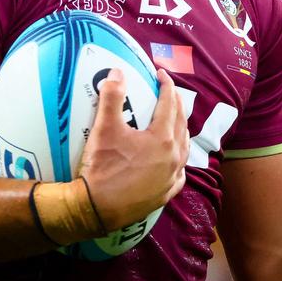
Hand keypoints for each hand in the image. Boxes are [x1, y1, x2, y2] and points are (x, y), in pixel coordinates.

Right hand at [78, 67, 188, 230]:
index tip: (160, 73)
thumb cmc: (102, 167)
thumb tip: (116, 73)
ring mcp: (171, 177)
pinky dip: (179, 159)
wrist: (97, 208)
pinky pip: (180, 172)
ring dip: (180, 129)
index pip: (169, 103)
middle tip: (168, 91)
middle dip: (176, 103)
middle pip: (180, 123)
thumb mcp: (105, 128)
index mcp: (162, 138)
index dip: (166, 85)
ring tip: (174, 120)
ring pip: (184, 147)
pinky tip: (174, 159)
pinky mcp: (165, 193)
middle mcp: (173, 156)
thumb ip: (112, 96)